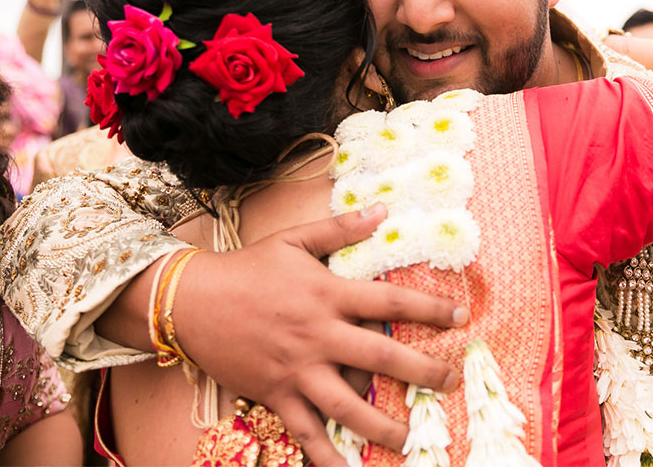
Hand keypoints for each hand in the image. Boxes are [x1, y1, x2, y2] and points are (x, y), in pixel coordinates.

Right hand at [173, 208, 466, 465]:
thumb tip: (384, 210)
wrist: (189, 300)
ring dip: (383, 426)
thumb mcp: (292, 241)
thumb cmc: (244, 269)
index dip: (431, 309)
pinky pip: (306, 431)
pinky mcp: (276, 393)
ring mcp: (297, 369)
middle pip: (382, 356)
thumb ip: (339, 228)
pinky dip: (326, 455)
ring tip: (410, 440)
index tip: (462, 317)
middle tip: (450, 381)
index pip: (390, 302)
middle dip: (424, 371)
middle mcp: (318, 335)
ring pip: (349, 404)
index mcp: (326, 295)